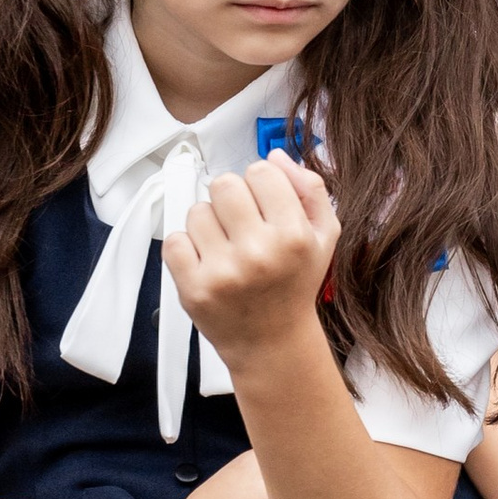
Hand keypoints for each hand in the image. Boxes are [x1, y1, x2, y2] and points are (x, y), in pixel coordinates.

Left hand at [163, 154, 340, 379]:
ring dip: (209, 224)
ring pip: (197, 211)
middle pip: (224, 184)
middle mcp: (259, 252)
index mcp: (293, 235)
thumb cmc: (295, 284)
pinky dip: (187, 248)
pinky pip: (174, 240)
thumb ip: (310, 189)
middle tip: (240, 224)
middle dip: (231, 199)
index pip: (260, 171)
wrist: (272, 342)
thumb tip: (274, 156)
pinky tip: (208, 262)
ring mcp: (223, 272)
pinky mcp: (194, 289)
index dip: (260, 184)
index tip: (263, 206)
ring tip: (226, 247)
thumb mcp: (323, 236)